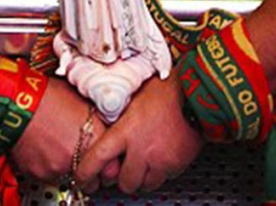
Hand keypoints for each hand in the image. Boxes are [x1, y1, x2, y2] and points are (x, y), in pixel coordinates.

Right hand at [10, 78, 113, 183]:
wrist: (16, 100)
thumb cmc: (46, 94)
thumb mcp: (80, 99)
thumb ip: (96, 119)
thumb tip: (105, 126)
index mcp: (94, 137)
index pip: (114, 169)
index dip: (109, 166)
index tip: (106, 162)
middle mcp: (78, 157)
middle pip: (93, 181)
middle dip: (90, 172)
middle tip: (82, 157)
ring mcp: (58, 167)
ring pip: (70, 178)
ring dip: (67, 167)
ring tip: (57, 145)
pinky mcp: (39, 173)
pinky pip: (49, 176)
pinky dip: (48, 166)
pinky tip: (44, 147)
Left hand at [75, 75, 202, 194]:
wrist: (194, 94)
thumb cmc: (165, 90)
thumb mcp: (134, 99)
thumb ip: (120, 118)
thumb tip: (105, 124)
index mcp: (126, 130)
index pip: (98, 157)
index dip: (86, 171)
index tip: (81, 178)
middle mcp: (141, 150)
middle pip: (124, 182)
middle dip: (123, 177)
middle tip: (125, 166)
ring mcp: (160, 161)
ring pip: (145, 185)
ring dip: (143, 177)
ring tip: (145, 160)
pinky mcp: (176, 166)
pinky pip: (165, 178)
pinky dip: (161, 172)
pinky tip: (162, 154)